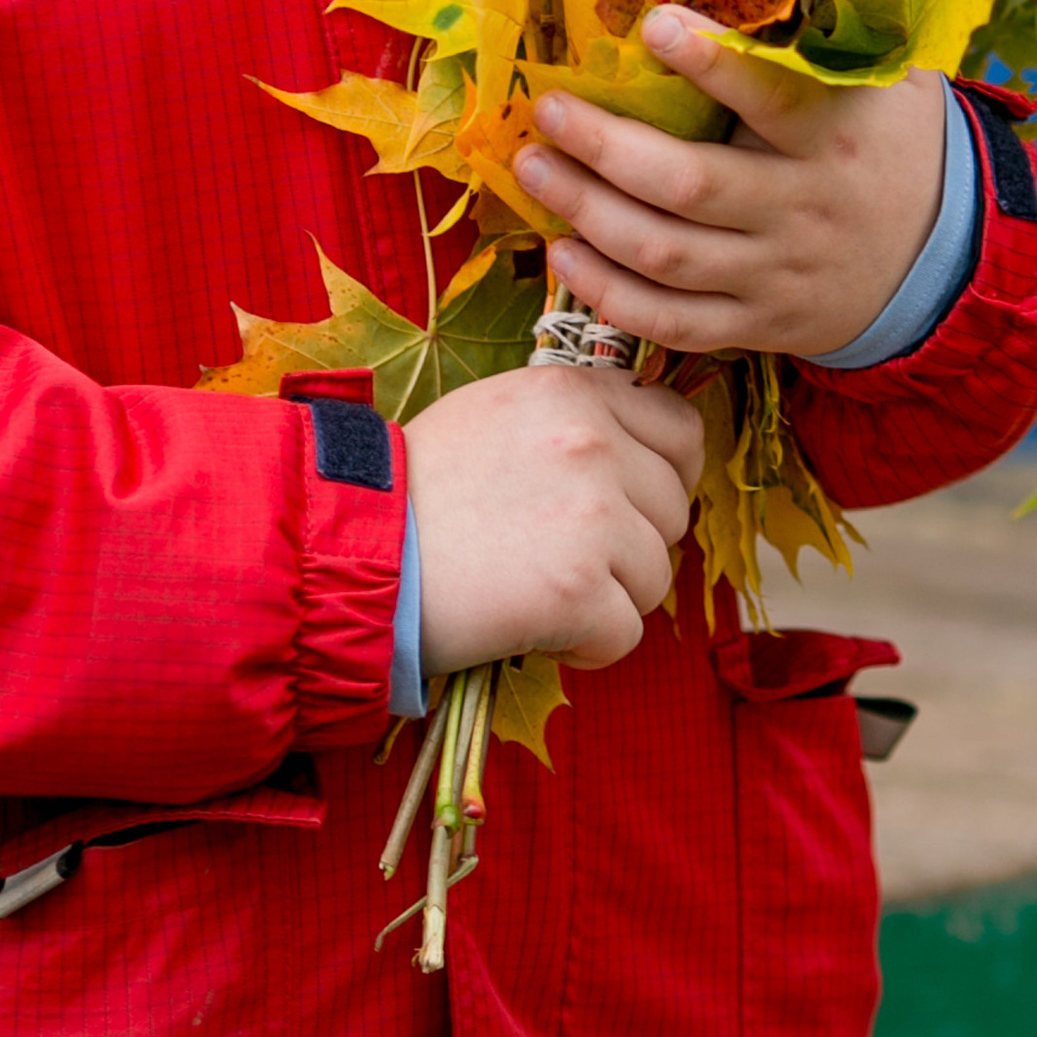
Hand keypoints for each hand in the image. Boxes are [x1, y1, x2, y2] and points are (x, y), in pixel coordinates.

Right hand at [405, 365, 700, 674]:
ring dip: (610, 596)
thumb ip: (573, 420)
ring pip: (656, 575)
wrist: (353, 551)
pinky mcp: (578, 588)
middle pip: (674, 510)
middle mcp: (591, 442)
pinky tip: (537, 628)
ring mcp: (591, 515)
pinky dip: (588, 645)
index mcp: (573, 392)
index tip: (633, 503)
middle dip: (632, 544)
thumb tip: (643, 454)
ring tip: (539, 589)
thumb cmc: (418, 491)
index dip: (666, 474)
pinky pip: (627, 633)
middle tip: (562, 555)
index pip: (682, 429)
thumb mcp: (497, 414)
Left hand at [514, 8, 948, 362]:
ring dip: (586, 213)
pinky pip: (673, 321)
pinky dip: (610, 294)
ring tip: (534, 171)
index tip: (655, 24)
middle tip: (551, 110)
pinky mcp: (760, 325)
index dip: (711, 61)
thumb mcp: (882, 84)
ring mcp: (777, 275)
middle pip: (687, 186)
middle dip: (605, 146)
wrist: (950, 261)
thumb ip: (819, 42)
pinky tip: (564, 255)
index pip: (770, 96)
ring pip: (666, 255)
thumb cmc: (891, 146)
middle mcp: (801, 208)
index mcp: (833, 137)